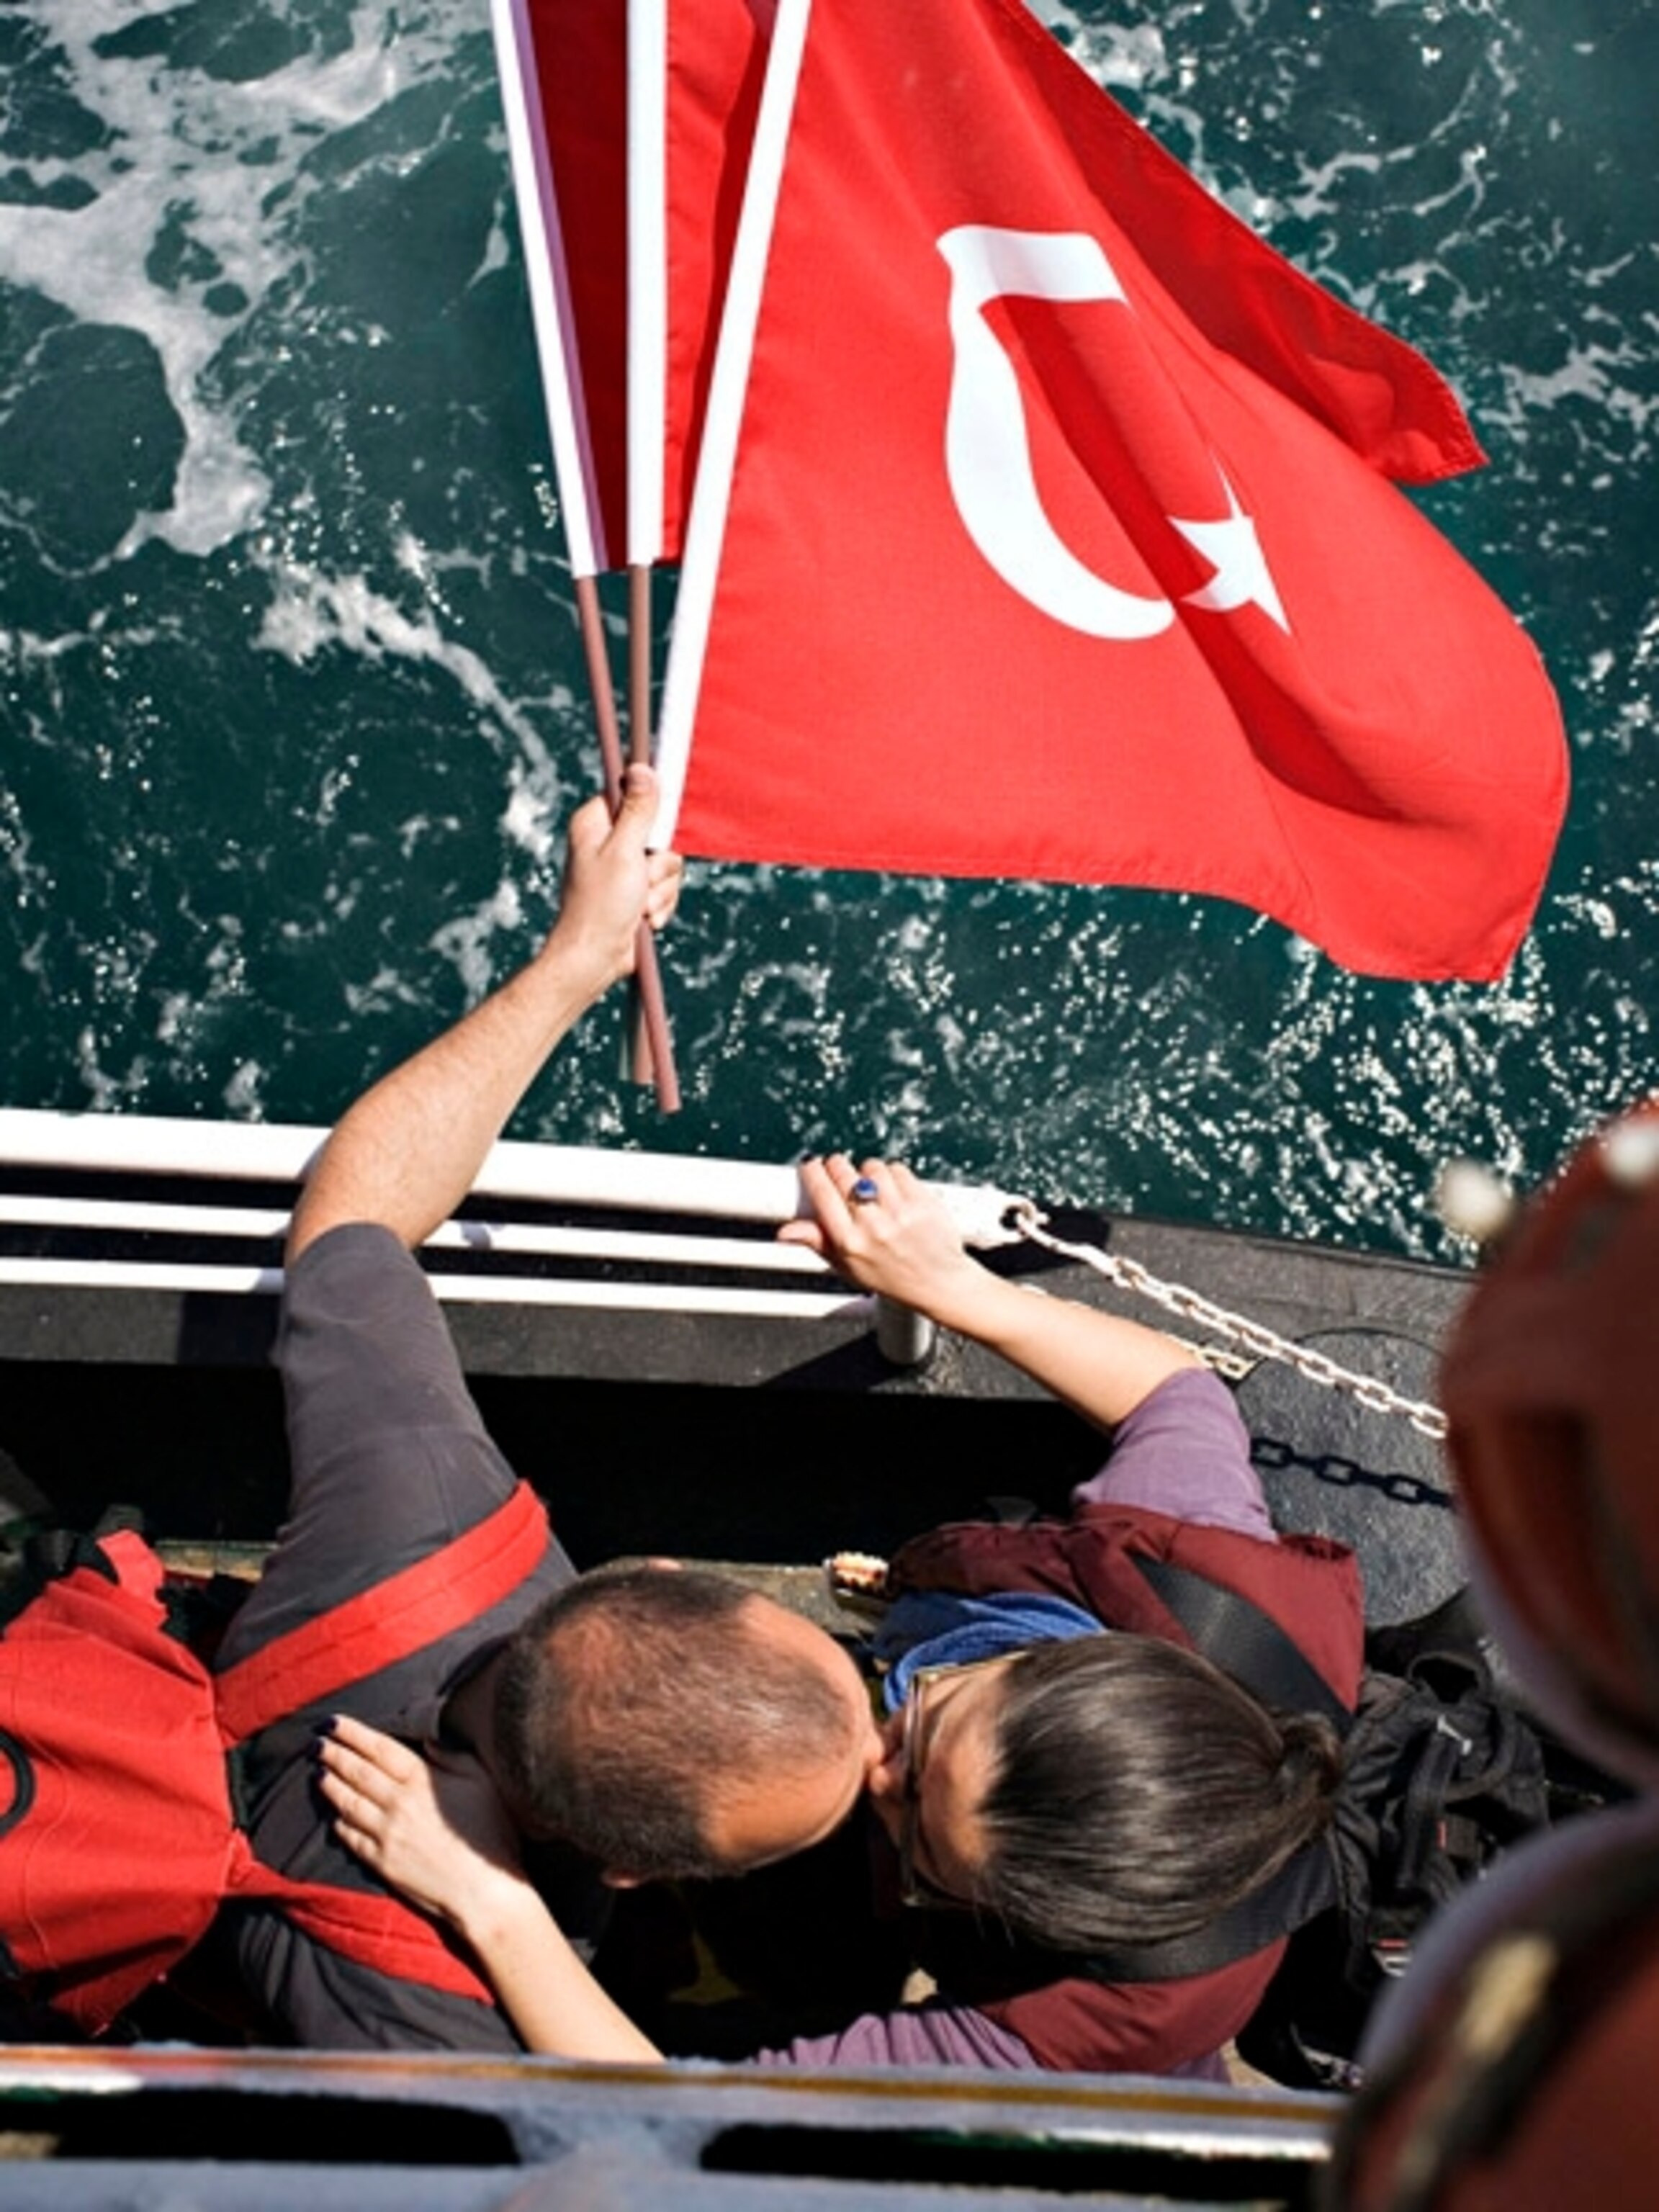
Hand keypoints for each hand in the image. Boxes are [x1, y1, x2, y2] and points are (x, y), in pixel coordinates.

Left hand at [317, 1713, 525, 1931]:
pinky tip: (333, 1816)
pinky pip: (351, 1838)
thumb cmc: (490, 1831)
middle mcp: (397, 1804)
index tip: (333, 1722)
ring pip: (347, 1803)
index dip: (352, 1733)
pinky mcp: (381, 1862)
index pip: (378, 1748)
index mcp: (421, 1780)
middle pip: (356, 1772)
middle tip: (315, 1743)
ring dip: (330, 1785)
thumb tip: (426, 1741)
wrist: (483, 1891)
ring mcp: (386, 1835)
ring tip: (318, 1772)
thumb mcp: (480, 1780)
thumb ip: (451, 1756)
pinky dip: (339, 1823)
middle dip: (333, 1754)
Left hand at [548, 763, 683, 989]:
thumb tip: (642, 768)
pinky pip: (665, 888)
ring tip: (640, 906)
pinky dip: (660, 904)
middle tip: (643, 880)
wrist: (594, 957)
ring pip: (667, 864)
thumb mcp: (625, 852)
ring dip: (661, 889)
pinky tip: (643, 918)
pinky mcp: (635, 891)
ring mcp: (623, 868)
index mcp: (595, 822)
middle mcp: (608, 842)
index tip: (654, 836)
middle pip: (658, 834)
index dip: (651, 817)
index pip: (634, 797)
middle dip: (659, 865)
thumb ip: (638, 810)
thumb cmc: (601, 905)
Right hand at [778, 1155, 988, 1325]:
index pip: (821, 1193)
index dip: (812, 1172)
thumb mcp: (848, 1267)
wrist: (939, 1282)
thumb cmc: (890, 1277)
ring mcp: (899, 1210)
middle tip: (837, 1171)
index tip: (811, 1166)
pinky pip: (897, 1170)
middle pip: (842, 1173)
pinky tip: (893, 1192)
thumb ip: (818, 1243)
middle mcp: (872, 1225)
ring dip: (867, 1172)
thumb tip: (784, 1232)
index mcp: (849, 1242)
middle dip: (836, 1166)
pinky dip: (892, 1175)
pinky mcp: (922, 1200)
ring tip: (870, 1188)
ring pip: (871, 1167)